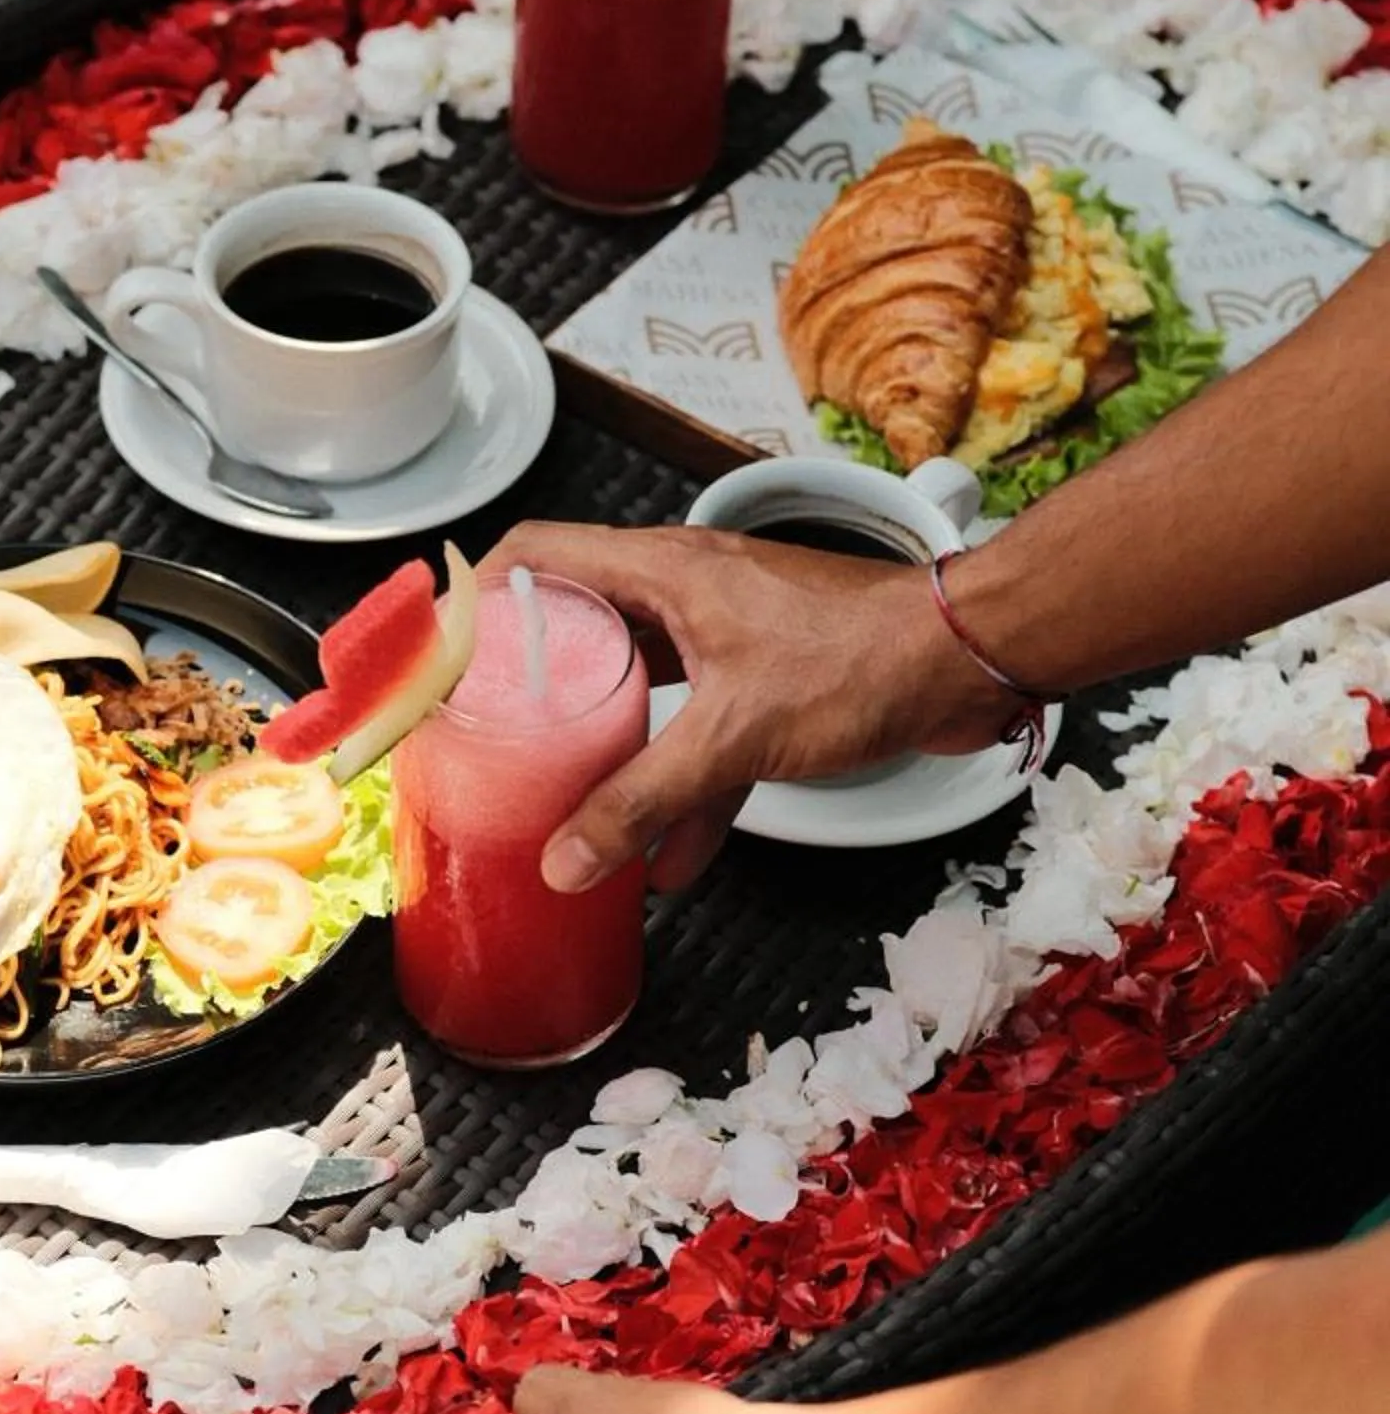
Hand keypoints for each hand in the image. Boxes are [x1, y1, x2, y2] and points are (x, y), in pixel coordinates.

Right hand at [484, 520, 1013, 892]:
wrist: (968, 661)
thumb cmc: (861, 660)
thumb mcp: (732, 739)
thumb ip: (643, 800)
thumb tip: (565, 858)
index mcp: (662, 569)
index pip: (538, 555)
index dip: (481, 597)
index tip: (443, 657)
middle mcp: (686, 588)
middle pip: (581, 627)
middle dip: (540, 693)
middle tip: (495, 741)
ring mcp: (727, 632)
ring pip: (642, 688)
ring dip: (613, 751)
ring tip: (572, 812)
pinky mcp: (766, 677)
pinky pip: (700, 730)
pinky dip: (683, 786)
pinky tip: (673, 858)